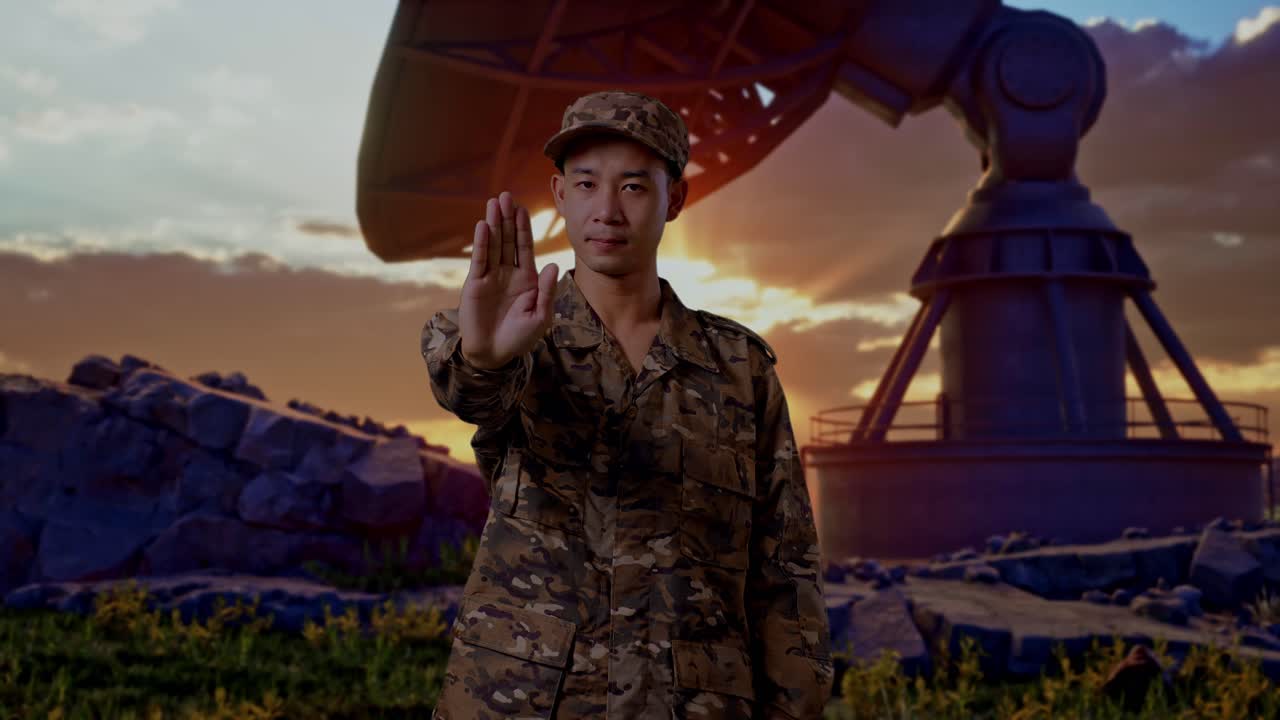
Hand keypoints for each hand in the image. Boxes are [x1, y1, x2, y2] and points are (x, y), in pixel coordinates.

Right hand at [457, 190, 558, 369]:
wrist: (494, 354)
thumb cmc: (520, 338)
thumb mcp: (541, 316)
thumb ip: (547, 291)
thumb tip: (552, 265)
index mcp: (528, 279)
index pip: (525, 247)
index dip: (523, 228)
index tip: (522, 208)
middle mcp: (509, 273)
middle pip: (508, 240)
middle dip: (507, 218)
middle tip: (506, 195)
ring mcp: (491, 277)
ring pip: (493, 245)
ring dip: (493, 224)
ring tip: (493, 203)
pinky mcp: (476, 284)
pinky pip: (480, 260)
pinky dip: (482, 243)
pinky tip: (482, 226)